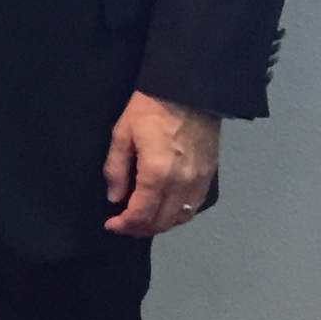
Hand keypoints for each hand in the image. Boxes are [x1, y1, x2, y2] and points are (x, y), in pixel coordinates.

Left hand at [103, 90, 221, 236]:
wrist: (189, 91)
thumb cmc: (150, 109)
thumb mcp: (122, 134)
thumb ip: (116, 169)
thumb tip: (114, 198)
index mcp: (157, 174)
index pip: (140, 214)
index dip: (123, 225)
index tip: (110, 224)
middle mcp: (181, 183)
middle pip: (161, 221)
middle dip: (139, 229)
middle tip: (124, 225)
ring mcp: (199, 181)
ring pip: (179, 218)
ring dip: (159, 225)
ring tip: (142, 220)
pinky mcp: (210, 175)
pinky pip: (194, 206)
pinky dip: (178, 215)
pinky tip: (165, 210)